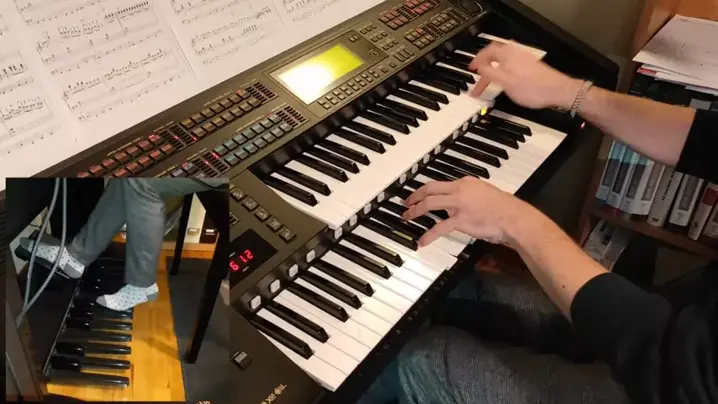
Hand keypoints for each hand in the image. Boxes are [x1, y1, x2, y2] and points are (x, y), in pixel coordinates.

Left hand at [402, 177, 528, 246]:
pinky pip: (439, 227)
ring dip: (415, 211)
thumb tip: (458, 199)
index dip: (426, 189)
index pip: (440, 183)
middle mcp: (459, 190)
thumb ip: (469, 194)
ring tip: (407, 217)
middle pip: (430, 189)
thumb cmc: (502, 207)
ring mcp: (459, 205)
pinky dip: (428, 235)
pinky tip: (422, 241)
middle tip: (406, 202)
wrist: (512, 217)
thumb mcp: (484, 192)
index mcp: (465, 182)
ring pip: (430, 204)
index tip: (419, 194)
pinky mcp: (461, 220)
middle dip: (415, 196)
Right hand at [468, 41, 581, 109]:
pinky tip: (504, 80)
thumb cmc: (533, 88)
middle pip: (495, 54)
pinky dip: (503, 71)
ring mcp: (524, 59)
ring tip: (488, 77)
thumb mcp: (505, 82)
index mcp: (507, 55)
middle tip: (477, 72)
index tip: (471, 68)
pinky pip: (511, 65)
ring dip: (493, 68)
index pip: (486, 53)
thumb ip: (490, 73)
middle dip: (484, 64)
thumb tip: (479, 68)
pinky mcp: (530, 66)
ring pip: (503, 60)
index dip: (476, 61)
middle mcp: (515, 54)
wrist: (557, 91)